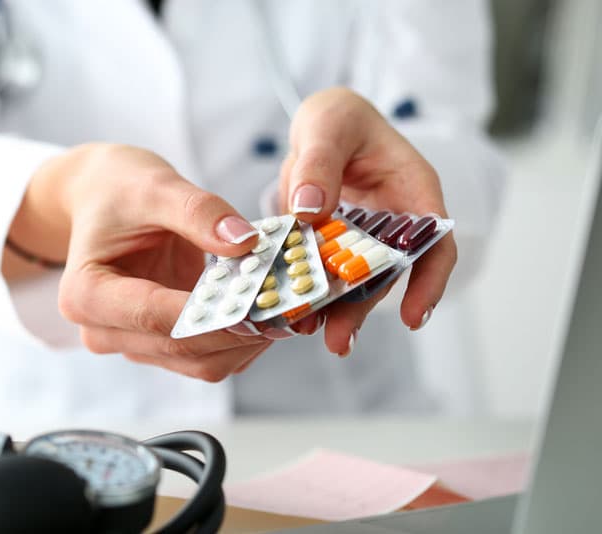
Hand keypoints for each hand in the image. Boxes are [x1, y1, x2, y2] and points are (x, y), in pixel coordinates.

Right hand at [7, 143, 272, 380]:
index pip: (153, 315)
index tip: (261, 303)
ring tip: (290, 307)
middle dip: (240, 331)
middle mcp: (104, 330)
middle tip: (293, 306)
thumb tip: (245, 241)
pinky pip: (211, 354)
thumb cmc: (119, 190)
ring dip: (248, 341)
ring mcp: (135, 342)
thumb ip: (198, 212)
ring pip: (202, 362)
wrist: (105, 199)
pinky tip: (271, 310)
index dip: (209, 316)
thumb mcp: (155, 186)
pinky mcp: (164, 343)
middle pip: (182, 349)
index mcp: (86, 294)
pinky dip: (244, 339)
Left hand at [280, 88, 457, 354]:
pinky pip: (325, 274)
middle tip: (339, 340)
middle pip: (388, 273)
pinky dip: (311, 293)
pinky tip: (293, 313)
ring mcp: (362, 237)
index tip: (412, 317)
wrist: (318, 126)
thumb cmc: (338, 117)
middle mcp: (392, 221)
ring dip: (336, 310)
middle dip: (364, 309)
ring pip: (355, 281)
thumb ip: (319, 162)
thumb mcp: (328, 124)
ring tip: (312, 334)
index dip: (429, 282)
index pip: (434, 242)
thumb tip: (310, 209)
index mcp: (412, 190)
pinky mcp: (333, 246)